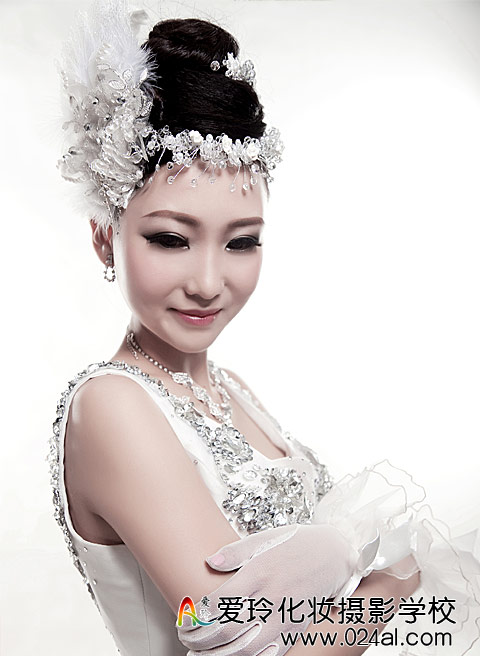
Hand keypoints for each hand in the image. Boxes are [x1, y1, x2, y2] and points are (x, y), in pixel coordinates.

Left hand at [177, 522, 379, 655]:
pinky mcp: (296, 630)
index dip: (197, 615)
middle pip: (227, 630)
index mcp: (260, 572)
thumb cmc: (299, 543)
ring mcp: (285, 617)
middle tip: (187, 639)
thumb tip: (210, 561)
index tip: (186, 616)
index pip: (219, 602)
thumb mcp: (267, 538)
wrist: (337, 555)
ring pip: (246, 650)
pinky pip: (270, 654)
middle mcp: (271, 598)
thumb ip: (236, 552)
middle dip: (201, 639)